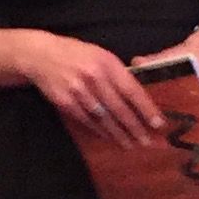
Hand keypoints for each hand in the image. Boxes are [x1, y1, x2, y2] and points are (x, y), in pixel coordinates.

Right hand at [22, 32, 160, 144]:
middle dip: (135, 127)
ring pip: (103, 118)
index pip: (131, 90)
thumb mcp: (99, 54)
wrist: (40, 55)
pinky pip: (87, 121)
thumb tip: (136, 95)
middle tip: (147, 141)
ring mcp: (78, 91)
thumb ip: (117, 73)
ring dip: (119, 134)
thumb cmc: (75, 54)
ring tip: (131, 145)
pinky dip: (100, 131)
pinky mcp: (65, 103)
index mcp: (106, 63)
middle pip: (119, 108)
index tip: (158, 123)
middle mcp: (93, 77)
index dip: (146, 108)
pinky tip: (110, 138)